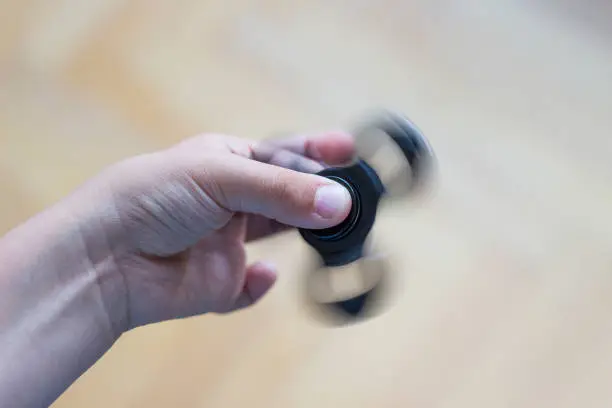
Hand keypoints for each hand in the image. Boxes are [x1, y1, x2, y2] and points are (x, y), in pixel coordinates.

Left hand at [92, 131, 355, 332]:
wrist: (102, 259)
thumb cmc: (150, 197)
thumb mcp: (220, 177)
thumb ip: (281, 190)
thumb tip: (340, 203)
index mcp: (225, 163)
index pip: (280, 153)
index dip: (315, 151)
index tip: (349, 149)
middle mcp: (229, 201)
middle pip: (286, 195)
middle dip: (317, 196)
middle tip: (352, 199)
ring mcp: (225, 242)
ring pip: (277, 237)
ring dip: (302, 235)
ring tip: (330, 231)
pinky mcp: (218, 282)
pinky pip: (251, 285)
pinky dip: (259, 284)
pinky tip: (260, 275)